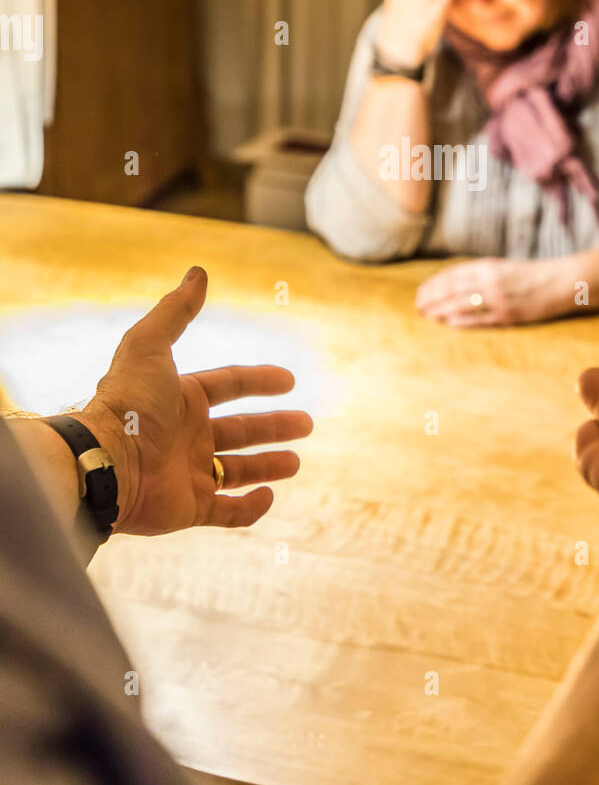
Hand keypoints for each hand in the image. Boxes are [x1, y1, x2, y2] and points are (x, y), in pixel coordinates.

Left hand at [74, 266, 312, 535]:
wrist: (106, 462)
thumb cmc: (127, 403)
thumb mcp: (149, 345)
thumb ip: (175, 312)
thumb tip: (198, 272)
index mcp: (180, 399)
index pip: (228, 385)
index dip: (259, 380)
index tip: (289, 380)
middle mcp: (185, 435)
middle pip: (239, 429)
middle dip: (274, 426)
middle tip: (307, 423)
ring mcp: (187, 473)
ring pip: (236, 470)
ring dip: (267, 465)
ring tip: (295, 463)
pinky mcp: (188, 508)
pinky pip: (226, 512)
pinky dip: (250, 508)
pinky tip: (269, 496)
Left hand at [416, 257, 572, 326]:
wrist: (562, 282)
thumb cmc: (532, 275)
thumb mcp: (504, 268)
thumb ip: (481, 274)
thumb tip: (455, 283)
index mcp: (489, 267)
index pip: (453, 275)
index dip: (434, 284)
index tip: (421, 291)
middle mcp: (491, 281)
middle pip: (453, 290)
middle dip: (432, 298)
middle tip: (417, 306)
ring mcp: (500, 300)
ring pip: (462, 305)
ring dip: (442, 310)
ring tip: (427, 315)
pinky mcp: (509, 316)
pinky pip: (481, 320)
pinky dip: (463, 321)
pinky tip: (449, 322)